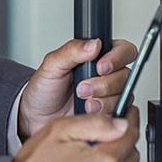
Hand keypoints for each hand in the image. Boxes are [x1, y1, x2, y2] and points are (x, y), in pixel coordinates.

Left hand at [17, 37, 138, 139]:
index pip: (123, 50)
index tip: (100, 67)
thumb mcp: (52, 65)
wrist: (36, 118)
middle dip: (104, 84)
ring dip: (104, 100)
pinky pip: (119, 113)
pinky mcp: (109, 114)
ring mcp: (109, 95)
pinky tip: (89, 112)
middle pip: (125, 75)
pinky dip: (105, 113)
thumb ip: (72, 51)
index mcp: (97, 56)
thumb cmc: (44, 89)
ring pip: (124, 95)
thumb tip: (94, 44)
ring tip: (84, 102)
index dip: (117, 58)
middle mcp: (107, 75)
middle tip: (83, 89)